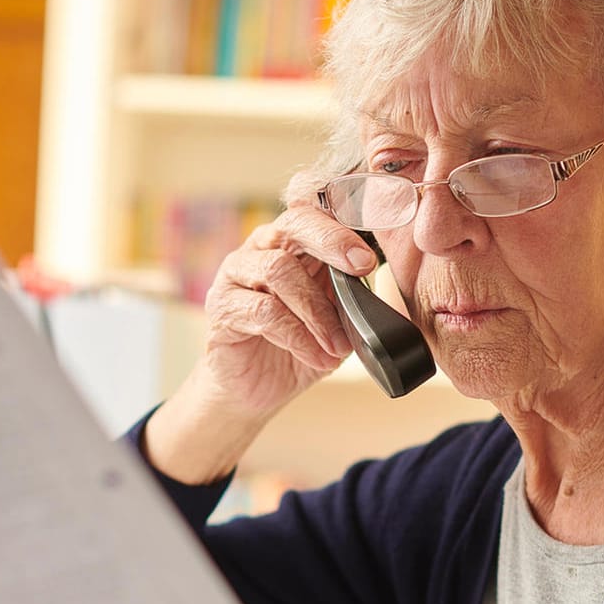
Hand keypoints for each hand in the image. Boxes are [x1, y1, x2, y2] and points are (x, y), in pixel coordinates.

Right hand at [195, 194, 374, 416]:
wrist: (253, 389)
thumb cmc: (296, 347)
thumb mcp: (334, 321)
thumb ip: (351, 298)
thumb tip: (381, 289)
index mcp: (292, 243)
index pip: (315, 214)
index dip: (343, 226)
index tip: (370, 256)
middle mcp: (261, 249)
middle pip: (294, 224)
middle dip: (331, 241)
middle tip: (362, 266)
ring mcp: (236, 275)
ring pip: (278, 270)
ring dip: (317, 310)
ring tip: (338, 346)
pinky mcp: (222, 308)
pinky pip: (263, 311)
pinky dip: (298, 336)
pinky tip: (317, 357)